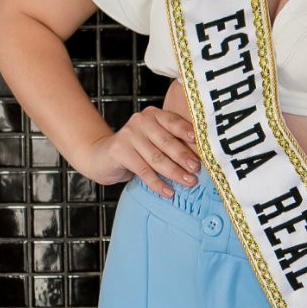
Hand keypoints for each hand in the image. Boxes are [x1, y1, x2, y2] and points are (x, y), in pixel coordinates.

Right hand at [78, 105, 200, 196]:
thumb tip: (202, 158)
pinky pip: (143, 170)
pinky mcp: (120, 150)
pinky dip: (157, 183)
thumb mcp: (154, 142)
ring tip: (189, 182)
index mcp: (154, 115)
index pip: (175, 123)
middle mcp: (141, 120)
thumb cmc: (136, 150)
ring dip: (175, 172)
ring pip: (157, 158)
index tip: (204, 146)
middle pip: (167, 141)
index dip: (189, 135)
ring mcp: (129, 134)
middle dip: (184, 157)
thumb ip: (173, 143)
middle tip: (198, 170)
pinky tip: (168, 192)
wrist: (102, 156)